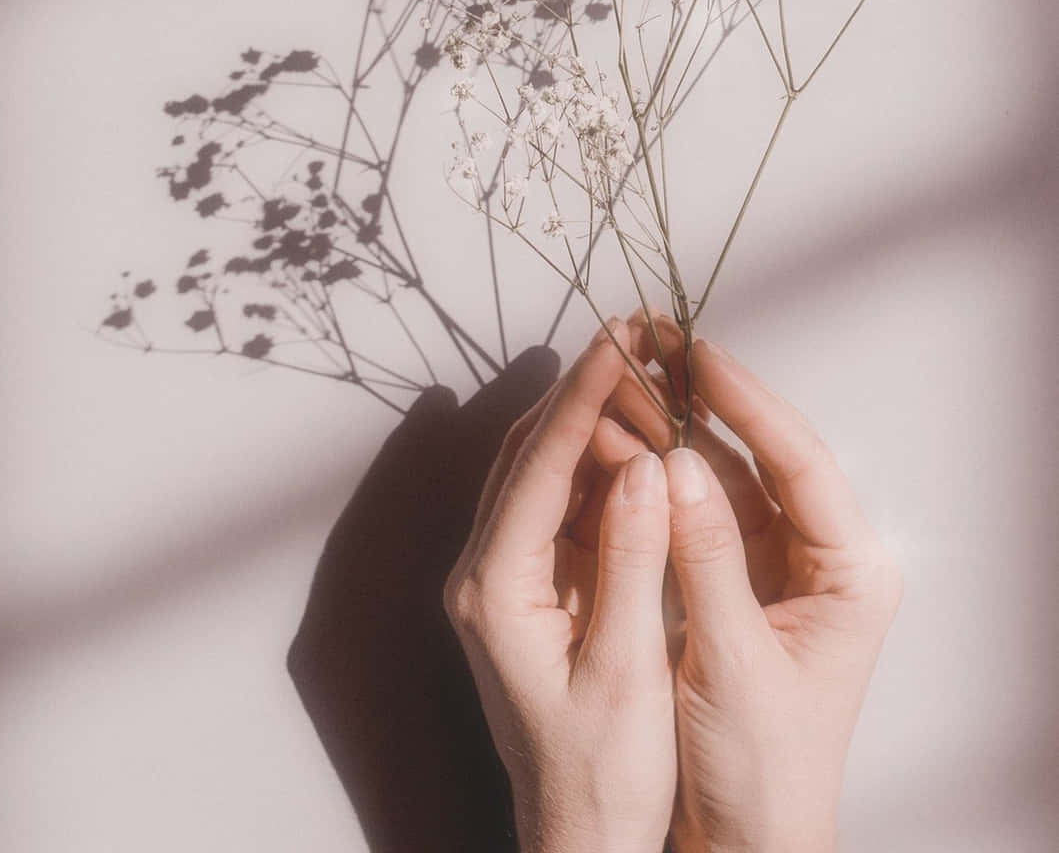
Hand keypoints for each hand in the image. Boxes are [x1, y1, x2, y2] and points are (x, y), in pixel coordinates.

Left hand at [443, 319, 675, 852]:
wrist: (578, 837)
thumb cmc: (602, 775)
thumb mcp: (627, 671)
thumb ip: (634, 562)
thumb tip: (647, 465)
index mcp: (495, 590)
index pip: (538, 466)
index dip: (583, 396)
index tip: (623, 338)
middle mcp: (483, 573)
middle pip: (528, 451)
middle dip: (582, 386)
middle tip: (638, 329)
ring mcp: (503, 577)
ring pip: (540, 467)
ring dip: (589, 415)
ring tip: (646, 363)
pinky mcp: (530, 586)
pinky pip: (558, 500)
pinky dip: (595, 459)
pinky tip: (639, 433)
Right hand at [596, 323, 902, 852]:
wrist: (745, 842)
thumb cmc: (761, 772)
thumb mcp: (732, 663)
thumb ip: (706, 559)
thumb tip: (674, 463)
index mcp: (852, 573)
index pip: (802, 464)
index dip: (749, 403)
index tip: (701, 355)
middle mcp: (823, 556)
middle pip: (765, 456)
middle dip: (709, 401)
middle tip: (658, 343)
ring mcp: (780, 565)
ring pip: (727, 475)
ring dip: (678, 430)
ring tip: (630, 377)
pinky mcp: (739, 579)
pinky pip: (702, 509)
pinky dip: (664, 476)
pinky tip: (625, 441)